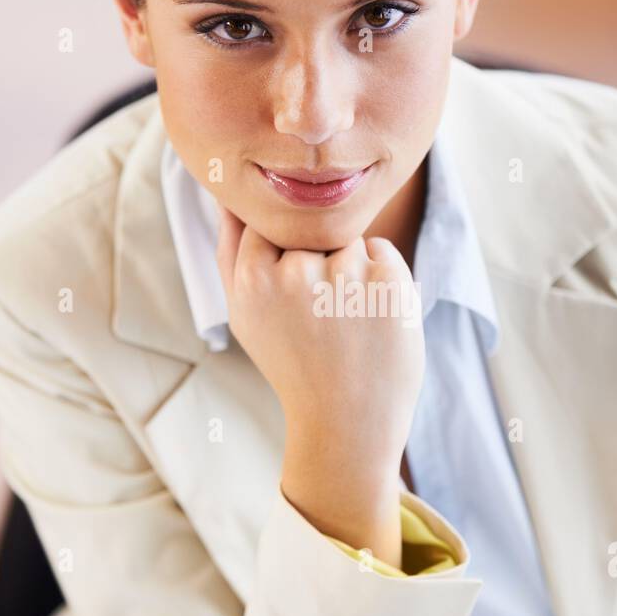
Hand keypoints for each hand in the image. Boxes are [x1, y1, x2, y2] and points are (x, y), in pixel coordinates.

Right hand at [216, 205, 425, 564]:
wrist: (347, 423)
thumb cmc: (293, 364)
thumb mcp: (245, 313)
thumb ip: (230, 250)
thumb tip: (229, 192)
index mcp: (252, 280)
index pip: (267, 227)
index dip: (284, 259)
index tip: (292, 300)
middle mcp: (295, 273)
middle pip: (310, 231)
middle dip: (318, 263)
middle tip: (321, 323)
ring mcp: (344, 276)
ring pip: (347, 238)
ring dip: (352, 270)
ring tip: (346, 323)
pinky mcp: (387, 281)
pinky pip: (381, 250)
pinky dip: (381, 278)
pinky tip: (371, 319)